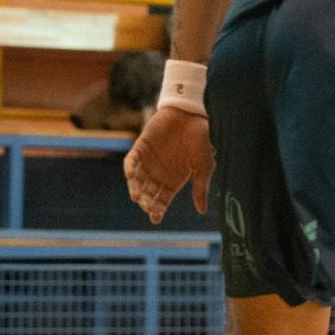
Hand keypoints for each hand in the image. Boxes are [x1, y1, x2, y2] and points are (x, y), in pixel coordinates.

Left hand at [124, 106, 213, 223]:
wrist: (191, 116)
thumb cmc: (200, 141)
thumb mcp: (204, 167)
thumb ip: (201, 188)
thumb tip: (202, 211)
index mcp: (173, 181)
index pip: (162, 200)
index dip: (157, 210)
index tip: (155, 218)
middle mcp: (159, 174)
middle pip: (148, 193)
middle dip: (147, 201)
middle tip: (148, 206)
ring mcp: (148, 161)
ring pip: (137, 180)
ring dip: (136, 189)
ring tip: (137, 196)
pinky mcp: (140, 148)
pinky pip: (131, 161)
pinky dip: (130, 168)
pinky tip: (132, 175)